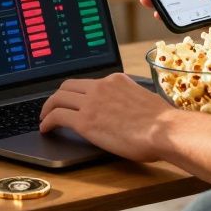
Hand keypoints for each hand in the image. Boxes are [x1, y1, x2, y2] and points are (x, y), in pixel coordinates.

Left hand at [39, 73, 172, 162]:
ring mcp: (91, 102)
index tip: (73, 100)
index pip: (88, 82)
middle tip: (52, 107)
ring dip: (47, 108)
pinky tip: (45, 129)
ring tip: (44, 119)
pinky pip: (57, 116)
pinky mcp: (85, 121)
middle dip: (57, 96)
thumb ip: (129, 101)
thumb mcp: (144, 101)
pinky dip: (47, 121)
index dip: (77, 92)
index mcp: (116, 80)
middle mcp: (101, 86)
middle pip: (68, 86)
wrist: (165, 130)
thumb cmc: (163, 123)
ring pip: (58, 99)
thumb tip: (128, 112)